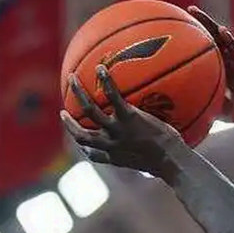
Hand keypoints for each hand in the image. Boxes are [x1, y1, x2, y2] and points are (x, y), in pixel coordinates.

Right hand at [62, 65, 190, 178]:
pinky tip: (101, 68)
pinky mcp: (128, 117)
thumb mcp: (151, 164)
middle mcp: (110, 144)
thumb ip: (144, 155)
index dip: (83, 147)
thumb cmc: (167, 162)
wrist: (171, 160)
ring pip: (89, 110)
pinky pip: (112, 96)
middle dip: (68, 123)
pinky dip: (105, 81)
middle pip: (80, 134)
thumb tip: (152, 152)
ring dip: (78, 93)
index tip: (79, 141)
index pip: (91, 153)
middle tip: (62, 111)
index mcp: (114, 156)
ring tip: (72, 79)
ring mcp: (117, 130)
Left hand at [188, 6, 233, 122]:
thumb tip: (183, 106)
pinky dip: (230, 39)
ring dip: (209, 24)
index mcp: (218, 68)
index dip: (194, 37)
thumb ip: (203, 102)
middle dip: (200, 23)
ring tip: (196, 13)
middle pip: (212, 36)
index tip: (179, 26)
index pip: (205, 48)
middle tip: (188, 10)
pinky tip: (222, 31)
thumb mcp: (216, 107)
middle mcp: (226, 59)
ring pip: (222, 37)